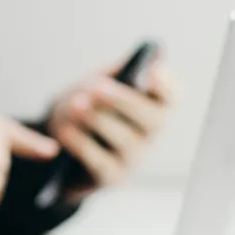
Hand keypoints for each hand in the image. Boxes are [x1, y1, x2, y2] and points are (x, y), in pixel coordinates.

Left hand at [47, 59, 176, 198]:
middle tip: (96, 87)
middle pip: (153, 120)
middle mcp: (151, 134)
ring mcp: (135, 159)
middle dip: (124, 101)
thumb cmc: (87, 107)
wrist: (61, 145)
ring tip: (75, 106)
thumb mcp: (99, 83)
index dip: (167, 86)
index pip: (173, 96)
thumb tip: (141, 56)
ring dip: (98, 120)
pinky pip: (101, 162)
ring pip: (125, 140)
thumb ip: (117, 71)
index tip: (153, 72)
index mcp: (153, 105)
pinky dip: (82, 145)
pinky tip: (65, 131)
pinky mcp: (112, 177)